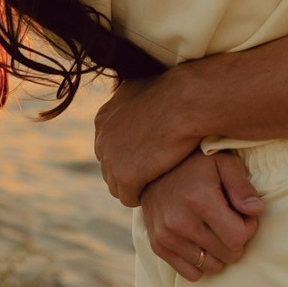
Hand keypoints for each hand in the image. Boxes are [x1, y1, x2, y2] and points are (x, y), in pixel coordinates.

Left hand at [93, 71, 209, 206]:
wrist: (185, 102)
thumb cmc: (171, 92)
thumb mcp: (138, 88)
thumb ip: (127, 102)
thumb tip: (131, 108)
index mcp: (103, 120)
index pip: (108, 148)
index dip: (128, 154)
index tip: (147, 155)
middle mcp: (101, 140)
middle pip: (110, 169)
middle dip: (129, 171)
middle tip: (153, 170)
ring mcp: (111, 160)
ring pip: (117, 186)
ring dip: (135, 186)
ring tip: (156, 180)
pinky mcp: (125, 177)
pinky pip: (129, 198)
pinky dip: (142, 196)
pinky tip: (158, 187)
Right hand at [140, 151, 264, 280]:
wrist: (154, 169)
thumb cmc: (196, 165)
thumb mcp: (224, 164)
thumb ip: (242, 187)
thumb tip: (256, 210)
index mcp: (199, 200)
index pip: (238, 237)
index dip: (248, 227)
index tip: (242, 214)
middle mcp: (180, 221)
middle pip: (228, 254)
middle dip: (235, 240)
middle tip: (228, 221)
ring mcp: (167, 236)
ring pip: (212, 267)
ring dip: (219, 252)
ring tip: (213, 229)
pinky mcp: (158, 246)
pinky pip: (192, 274)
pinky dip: (200, 262)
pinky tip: (200, 241)